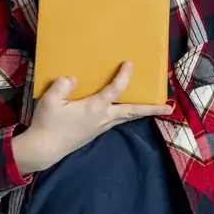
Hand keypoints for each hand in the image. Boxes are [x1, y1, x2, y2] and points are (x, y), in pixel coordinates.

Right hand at [12, 63, 171, 173]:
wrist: (44, 149)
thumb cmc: (47, 124)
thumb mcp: (50, 101)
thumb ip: (62, 86)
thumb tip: (73, 78)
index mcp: (95, 108)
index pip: (115, 90)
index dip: (124, 76)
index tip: (130, 64)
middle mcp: (103, 118)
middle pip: (133, 111)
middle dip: (152, 109)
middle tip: (169, 107)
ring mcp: (101, 127)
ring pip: (127, 117)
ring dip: (142, 112)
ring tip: (156, 108)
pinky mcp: (96, 132)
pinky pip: (117, 121)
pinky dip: (127, 115)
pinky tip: (125, 111)